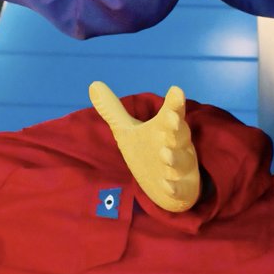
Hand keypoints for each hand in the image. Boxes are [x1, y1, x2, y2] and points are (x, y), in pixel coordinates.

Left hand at [89, 82, 200, 211]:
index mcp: (164, 128)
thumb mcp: (127, 131)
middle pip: (179, 134)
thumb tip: (93, 84)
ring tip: (164, 154)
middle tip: (171, 119)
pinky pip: (178, 189)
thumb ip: (113, 110)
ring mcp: (180, 167)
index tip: (175, 90)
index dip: (174, 103)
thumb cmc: (149, 151)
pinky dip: (174, 187)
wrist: (168, 188)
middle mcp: (176, 145)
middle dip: (176, 126)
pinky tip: (168, 185)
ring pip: (180, 161)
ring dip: (173, 158)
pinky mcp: (180, 188)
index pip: (171, 112)